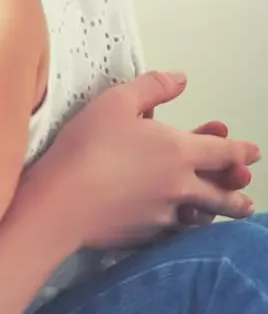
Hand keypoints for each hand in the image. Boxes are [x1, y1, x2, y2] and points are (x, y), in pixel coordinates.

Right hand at [26, 72, 258, 249]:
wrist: (64, 201)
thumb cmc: (88, 145)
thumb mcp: (115, 103)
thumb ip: (151, 87)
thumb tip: (182, 78)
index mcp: (179, 151)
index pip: (223, 152)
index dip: (241, 151)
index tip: (254, 153)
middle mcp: (182, 186)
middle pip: (222, 193)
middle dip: (237, 193)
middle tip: (247, 197)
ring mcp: (166, 214)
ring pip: (202, 216)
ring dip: (219, 213)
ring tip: (227, 214)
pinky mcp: (147, 235)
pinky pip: (174, 232)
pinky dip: (183, 227)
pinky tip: (180, 226)